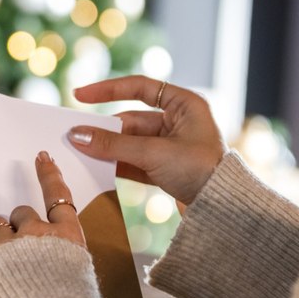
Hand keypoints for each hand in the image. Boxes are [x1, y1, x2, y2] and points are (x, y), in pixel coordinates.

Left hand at [0, 151, 85, 273]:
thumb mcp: (82, 284)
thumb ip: (67, 269)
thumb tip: (54, 275)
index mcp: (69, 240)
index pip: (60, 198)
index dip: (49, 176)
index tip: (41, 159)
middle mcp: (38, 236)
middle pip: (22, 214)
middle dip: (17, 225)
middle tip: (19, 248)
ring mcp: (9, 249)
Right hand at [69, 75, 224, 204]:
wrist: (224, 210)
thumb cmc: (200, 170)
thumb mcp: (154, 153)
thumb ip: (113, 144)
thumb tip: (77, 135)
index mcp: (185, 104)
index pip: (140, 87)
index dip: (108, 89)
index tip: (80, 95)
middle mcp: (179, 121)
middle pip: (131, 120)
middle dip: (104, 130)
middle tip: (74, 135)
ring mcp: (172, 146)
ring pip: (131, 143)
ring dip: (109, 149)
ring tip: (80, 153)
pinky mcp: (166, 168)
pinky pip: (135, 162)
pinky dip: (117, 165)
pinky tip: (96, 168)